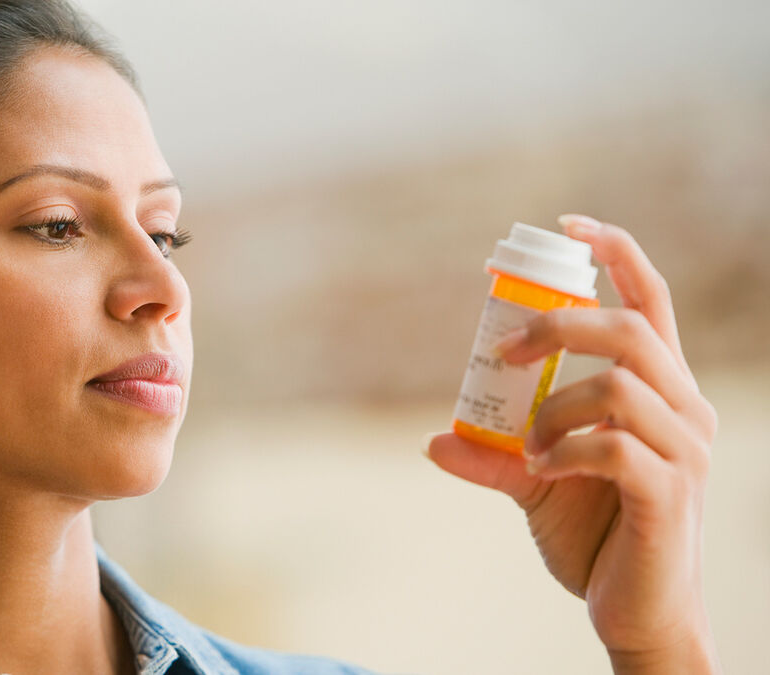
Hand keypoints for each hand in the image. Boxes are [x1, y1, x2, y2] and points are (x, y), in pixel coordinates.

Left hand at [425, 214, 721, 673]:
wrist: (635, 613)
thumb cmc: (596, 537)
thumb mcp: (536, 484)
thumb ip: (494, 455)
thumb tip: (433, 440)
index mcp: (661, 392)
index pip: (651, 301)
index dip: (616, 252)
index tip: (566, 225)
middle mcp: (684, 409)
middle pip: (628, 328)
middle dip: (555, 326)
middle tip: (503, 354)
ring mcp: (685, 450)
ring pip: (616, 385)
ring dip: (551, 410)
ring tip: (528, 450)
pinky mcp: (670, 492)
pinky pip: (611, 446)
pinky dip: (562, 449)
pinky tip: (544, 470)